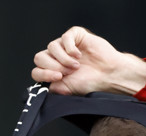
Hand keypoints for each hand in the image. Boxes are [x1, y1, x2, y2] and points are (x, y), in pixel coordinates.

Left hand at [31, 26, 145, 95]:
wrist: (109, 75)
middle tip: (67, 72)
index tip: (58, 77)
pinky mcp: (75, 36)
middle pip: (39, 57)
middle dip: (53, 66)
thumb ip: (53, 87)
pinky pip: (64, 37)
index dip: (43, 74)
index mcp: (52, 71)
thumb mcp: (68, 90)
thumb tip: (41, 85)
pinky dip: (70, 47)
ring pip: (51, 47)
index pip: (36, 70)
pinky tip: (79, 56)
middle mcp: (56, 58)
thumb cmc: (91, 83)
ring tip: (77, 66)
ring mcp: (65, 46)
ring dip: (64, 59)